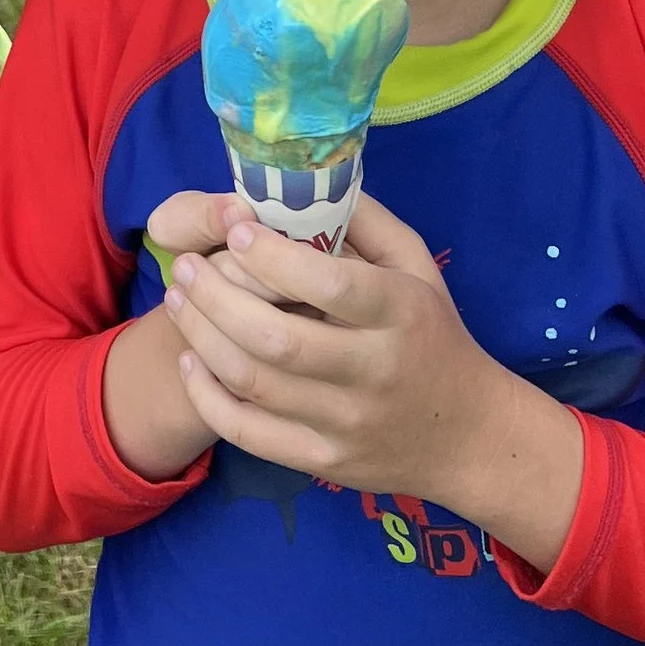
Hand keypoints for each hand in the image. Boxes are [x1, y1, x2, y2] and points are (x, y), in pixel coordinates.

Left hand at [162, 197, 584, 572]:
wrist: (467, 436)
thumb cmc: (433, 335)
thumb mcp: (418, 267)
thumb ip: (367, 222)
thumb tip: (306, 183)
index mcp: (402, 314)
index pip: (330, 285)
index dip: (273, 258)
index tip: (236, 231)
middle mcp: (374, 371)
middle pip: (277, 339)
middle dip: (216, 297)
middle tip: (185, 265)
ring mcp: (347, 423)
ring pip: (254, 383)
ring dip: (201, 337)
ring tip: (177, 299)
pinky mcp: (325, 462)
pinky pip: (250, 434)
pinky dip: (208, 398)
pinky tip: (190, 362)